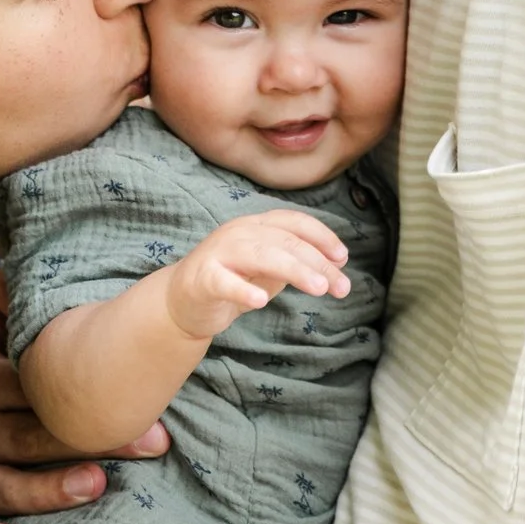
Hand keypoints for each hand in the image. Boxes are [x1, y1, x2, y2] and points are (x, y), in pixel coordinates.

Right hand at [0, 270, 169, 523]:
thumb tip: (33, 256)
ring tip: (96, 485)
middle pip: (26, 433)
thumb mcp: (9, 316)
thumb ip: (18, 288)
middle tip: (153, 441)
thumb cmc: (20, 358)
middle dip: (93, 438)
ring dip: (46, 489)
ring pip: (0, 483)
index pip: (28, 381)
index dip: (83, 388)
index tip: (144, 396)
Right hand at [162, 210, 350, 339]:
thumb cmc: (231, 280)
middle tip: (342, 287)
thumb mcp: (269, 268)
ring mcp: (219, 253)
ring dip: (294, 270)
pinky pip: (224, 282)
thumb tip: (337, 262)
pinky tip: (260, 302)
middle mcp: (238, 233)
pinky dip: (243, 290)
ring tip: (318, 288)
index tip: (342, 257)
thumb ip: (297, 261)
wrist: (182, 301)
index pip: (293, 221)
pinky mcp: (203, 279)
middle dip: (317, 263)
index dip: (321, 236)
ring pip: (262, 256)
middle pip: (285, 241)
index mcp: (256, 225)